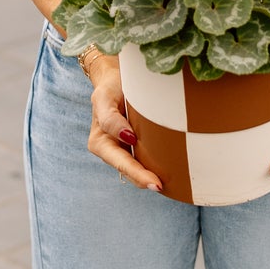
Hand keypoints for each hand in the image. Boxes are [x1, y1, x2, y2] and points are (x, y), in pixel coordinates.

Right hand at [86, 56, 162, 191]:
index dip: (136, 173)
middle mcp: (110, 151)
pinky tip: (169, 173)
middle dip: (143, 180)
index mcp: (100, 143)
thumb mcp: (104, 98)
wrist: (115, 81)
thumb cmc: (110, 88)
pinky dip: (154, 167)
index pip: (120, 162)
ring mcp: (123, 151)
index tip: (153, 182)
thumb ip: (110, 118)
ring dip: (149, 177)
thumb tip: (128, 138)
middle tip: (161, 187)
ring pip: (136, 170)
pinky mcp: (134, 147)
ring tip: (169, 185)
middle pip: (128, 171)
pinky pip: (143, 160)